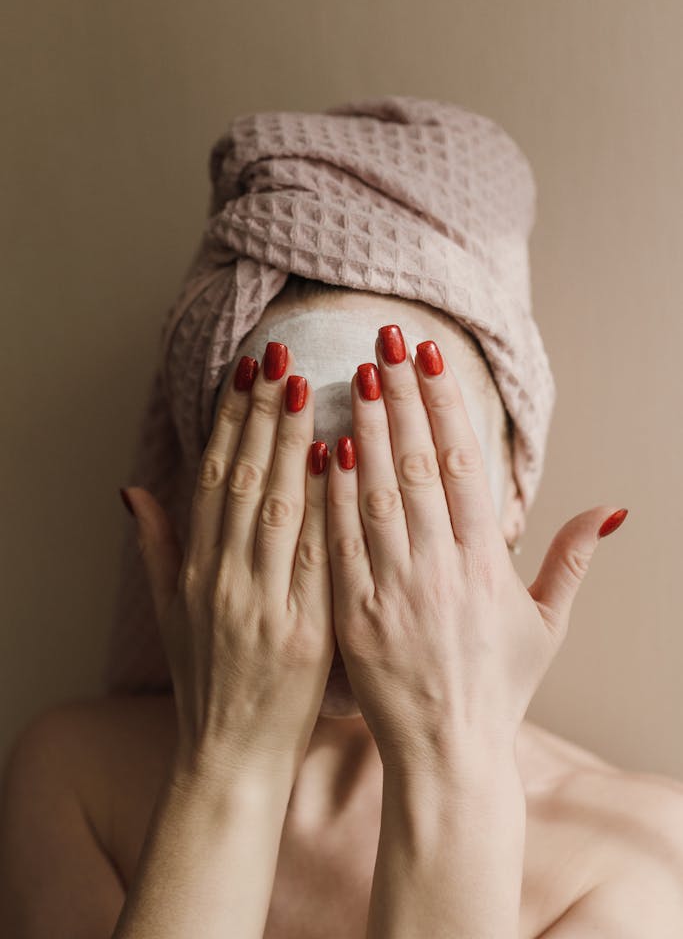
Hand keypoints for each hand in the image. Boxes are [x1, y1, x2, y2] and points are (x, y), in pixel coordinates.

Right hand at [123, 342, 334, 781]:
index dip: (229, 420)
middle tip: (280, 354)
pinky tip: (339, 458)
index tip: (245, 371)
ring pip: (278, 506)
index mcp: (195, 571)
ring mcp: (264, 605)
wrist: (230, 758)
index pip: (214, 477)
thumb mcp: (169, 613)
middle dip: (262, 412)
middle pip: (246, 479)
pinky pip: (316, 557)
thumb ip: (156, 546)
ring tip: (307, 383)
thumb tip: (132, 488)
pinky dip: (325, 506)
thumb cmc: (204, 680)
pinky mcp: (305, 632)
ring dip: (291, 440)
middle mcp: (224, 580)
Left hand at [326, 324, 627, 768]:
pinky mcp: (353, 616)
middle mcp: (440, 569)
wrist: (450, 754)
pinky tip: (322, 450)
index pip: (461, 465)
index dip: (444, 405)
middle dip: (400, 397)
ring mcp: (394, 591)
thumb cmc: (500, 686)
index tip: (429, 357)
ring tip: (352, 376)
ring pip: (376, 495)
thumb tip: (609, 508)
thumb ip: (570, 559)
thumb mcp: (547, 624)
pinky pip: (341, 546)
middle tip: (383, 340)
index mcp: (485, 564)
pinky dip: (332, 497)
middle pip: (416, 465)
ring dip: (364, 431)